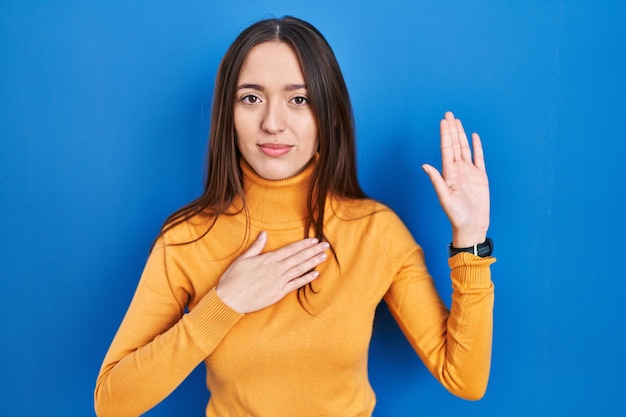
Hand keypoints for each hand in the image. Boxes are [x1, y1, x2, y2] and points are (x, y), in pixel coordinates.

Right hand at [215, 231, 329, 312]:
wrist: (229, 300)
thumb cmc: (233, 279)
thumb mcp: (243, 259)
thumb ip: (256, 247)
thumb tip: (264, 234)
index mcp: (268, 259)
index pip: (290, 249)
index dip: (303, 244)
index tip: (314, 240)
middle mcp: (276, 269)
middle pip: (298, 258)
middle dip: (313, 251)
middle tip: (326, 245)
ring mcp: (278, 282)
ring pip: (300, 270)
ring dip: (313, 262)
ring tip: (324, 257)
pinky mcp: (278, 293)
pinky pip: (295, 285)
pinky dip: (306, 279)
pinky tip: (315, 274)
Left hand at [422, 111, 489, 247]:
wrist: (472, 226)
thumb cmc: (457, 216)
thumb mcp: (445, 198)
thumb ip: (437, 181)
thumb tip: (424, 166)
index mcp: (449, 173)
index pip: (447, 149)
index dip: (445, 135)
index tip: (443, 121)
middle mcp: (458, 170)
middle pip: (454, 145)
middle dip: (451, 129)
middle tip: (449, 114)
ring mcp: (469, 173)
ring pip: (465, 149)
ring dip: (461, 135)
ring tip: (457, 121)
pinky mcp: (480, 177)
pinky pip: (479, 158)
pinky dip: (477, 147)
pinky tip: (473, 136)